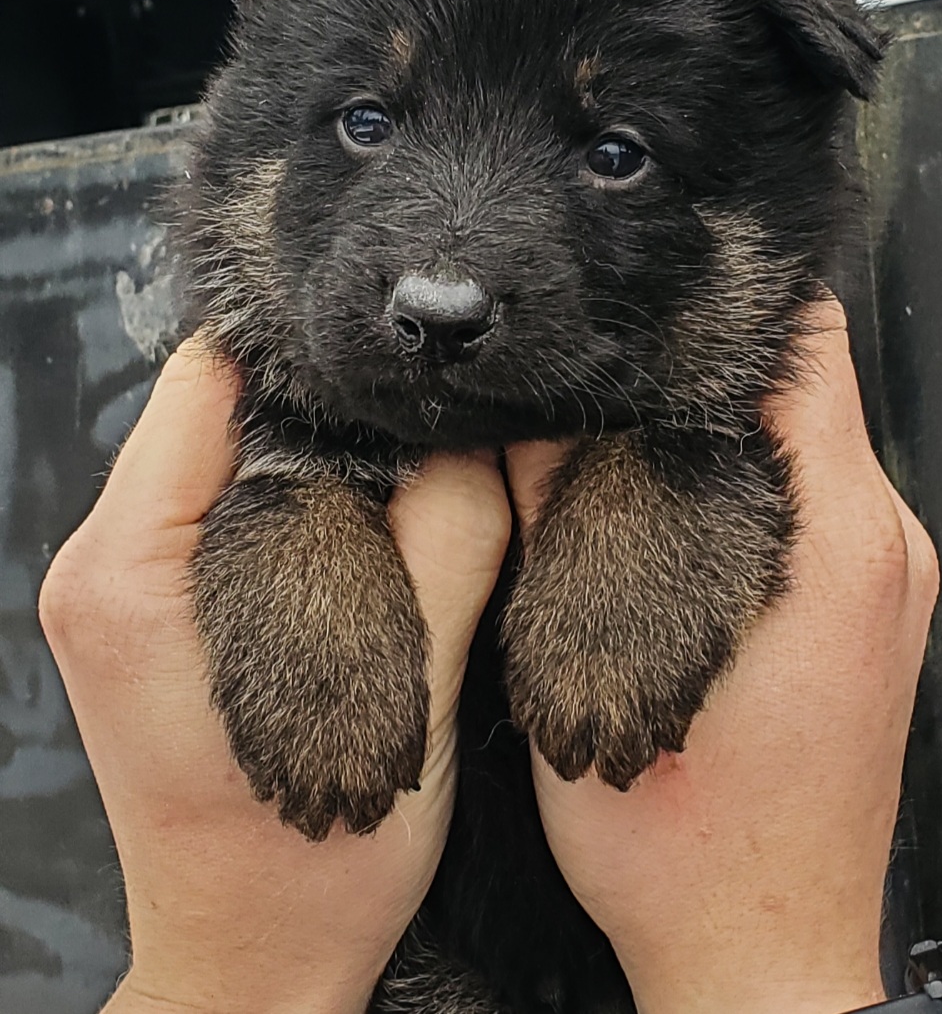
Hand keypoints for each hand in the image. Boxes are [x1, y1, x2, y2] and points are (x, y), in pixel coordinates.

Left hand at [38, 338, 511, 1013]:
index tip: (393, 363)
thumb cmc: (316, 863)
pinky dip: (290, 499)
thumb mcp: (410, 691)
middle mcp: (100, 566)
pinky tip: (359, 523)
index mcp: (134, 569)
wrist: (252, 965)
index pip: (208, 378)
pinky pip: (220, 509)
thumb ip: (446, 541)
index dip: (310, 353)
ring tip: (398, 467)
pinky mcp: (149, 615)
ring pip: (219, 454)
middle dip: (316, 401)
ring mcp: (116, 592)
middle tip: (416, 412)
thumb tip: (476, 429)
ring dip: (308, 451)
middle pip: (210, 409)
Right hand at [507, 299, 938, 1013]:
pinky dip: (746, 483)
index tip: (644, 303)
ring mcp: (886, 582)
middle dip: (707, 366)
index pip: (806, 346)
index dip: (721, 308)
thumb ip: (565, 509)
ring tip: (629, 435)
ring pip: (806, 444)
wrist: (758, 955)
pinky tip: (669, 511)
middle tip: (612, 367)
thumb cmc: (681, 840)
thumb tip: (525, 413)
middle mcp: (883, 543)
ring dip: (723, 428)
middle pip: (806, 386)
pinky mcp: (868, 615)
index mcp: (835, 534)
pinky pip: (812, 504)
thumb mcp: (587, 656)